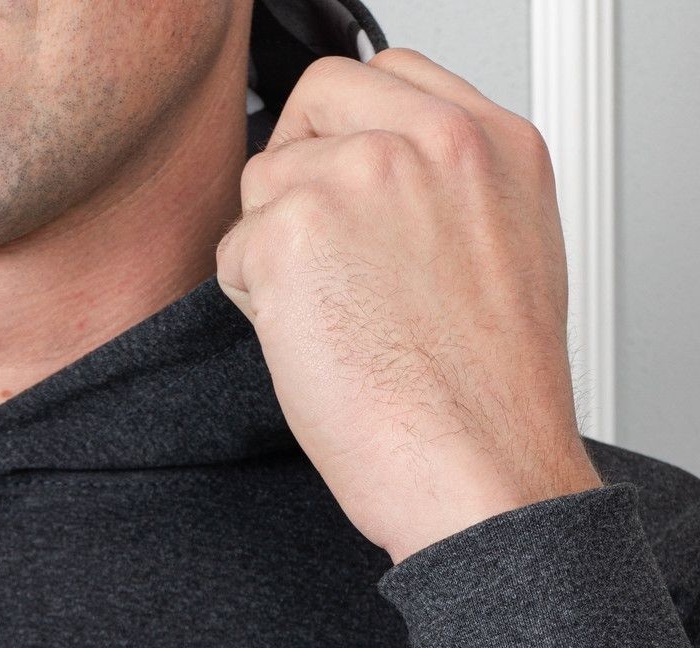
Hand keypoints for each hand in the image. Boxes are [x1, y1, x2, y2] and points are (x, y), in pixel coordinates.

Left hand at [215, 49, 603, 565]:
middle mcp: (433, 142)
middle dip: (299, 177)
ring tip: (338, 325)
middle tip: (322, 263)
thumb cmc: (491, 405)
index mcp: (497, 145)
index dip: (347, 133)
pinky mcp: (294, 231)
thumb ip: (450, 197)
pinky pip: (234, 252)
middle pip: (313, 106)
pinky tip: (315, 349)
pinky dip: (255, 309)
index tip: (343, 185)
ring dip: (277, 255)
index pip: (387, 78)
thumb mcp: (509, 262)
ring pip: (265, 184)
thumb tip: (382, 189)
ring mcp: (361, 178)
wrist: (481, 472)